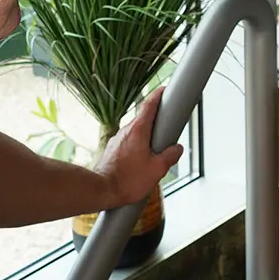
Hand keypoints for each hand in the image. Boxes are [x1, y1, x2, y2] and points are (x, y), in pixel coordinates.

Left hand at [94, 86, 184, 206]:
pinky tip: (142, 161)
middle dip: (157, 121)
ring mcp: (117, 140)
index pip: (148, 105)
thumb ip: (170, 156)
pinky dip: (138, 146)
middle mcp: (126, 131)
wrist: (102, 190)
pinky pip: (130, 142)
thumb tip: (176, 149)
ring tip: (156, 152)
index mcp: (138, 131)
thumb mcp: (158, 169)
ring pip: (137, 132)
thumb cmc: (127, 181)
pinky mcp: (113, 150)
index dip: (158, 95)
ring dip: (147, 137)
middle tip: (168, 126)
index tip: (164, 89)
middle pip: (144, 118)